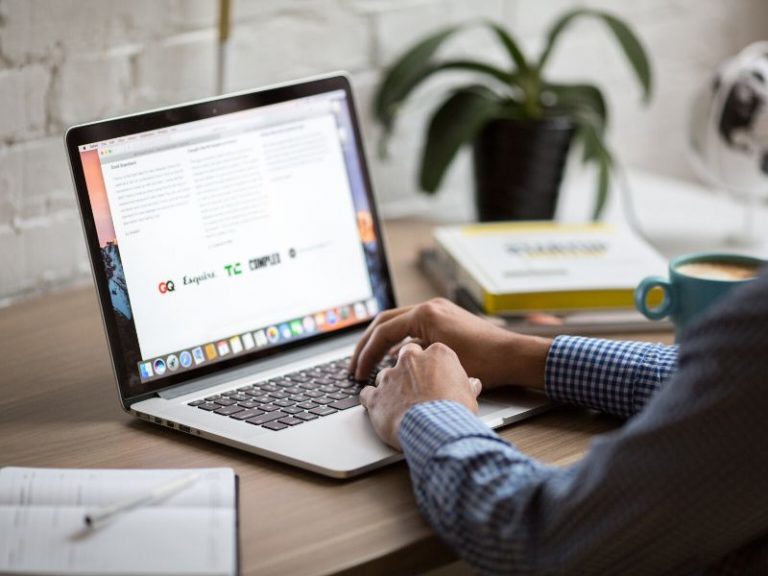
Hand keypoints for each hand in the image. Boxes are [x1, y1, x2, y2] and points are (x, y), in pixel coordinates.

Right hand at [351, 298, 551, 389]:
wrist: (514, 356)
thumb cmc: (485, 362)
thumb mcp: (440, 362)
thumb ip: (411, 359)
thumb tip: (389, 366)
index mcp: (426, 314)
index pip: (383, 331)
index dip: (366, 354)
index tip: (358, 373)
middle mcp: (430, 307)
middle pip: (385, 322)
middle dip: (367, 345)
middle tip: (354, 366)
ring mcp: (438, 311)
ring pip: (398, 324)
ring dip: (382, 343)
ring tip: (369, 365)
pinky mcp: (445, 319)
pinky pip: (413, 328)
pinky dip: (400, 343)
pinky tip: (395, 362)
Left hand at [360, 342, 481, 449]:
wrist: (437, 429)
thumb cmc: (455, 412)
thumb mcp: (469, 396)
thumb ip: (466, 385)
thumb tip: (472, 384)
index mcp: (437, 354)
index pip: (430, 352)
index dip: (430, 366)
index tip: (432, 376)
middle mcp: (411, 360)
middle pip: (405, 357)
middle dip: (408, 369)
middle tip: (415, 385)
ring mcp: (391, 376)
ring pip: (385, 375)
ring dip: (390, 387)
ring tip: (399, 403)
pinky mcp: (376, 395)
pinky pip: (367, 394)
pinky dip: (371, 400)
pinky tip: (379, 409)